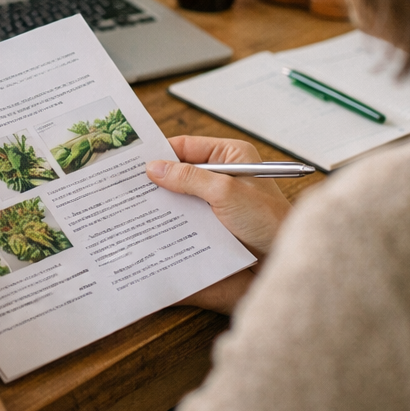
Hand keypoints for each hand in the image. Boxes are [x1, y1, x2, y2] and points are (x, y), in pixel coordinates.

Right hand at [146, 136, 293, 313]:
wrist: (282, 263)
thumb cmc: (268, 222)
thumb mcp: (226, 192)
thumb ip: (189, 178)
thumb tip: (154, 168)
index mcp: (230, 157)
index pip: (185, 147)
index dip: (160, 153)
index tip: (133, 162)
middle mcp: (221, 176)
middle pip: (180, 172)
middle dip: (157, 180)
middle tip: (127, 186)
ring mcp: (215, 202)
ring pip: (179, 197)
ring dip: (161, 204)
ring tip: (130, 208)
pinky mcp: (210, 225)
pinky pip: (184, 219)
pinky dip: (169, 223)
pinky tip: (150, 228)